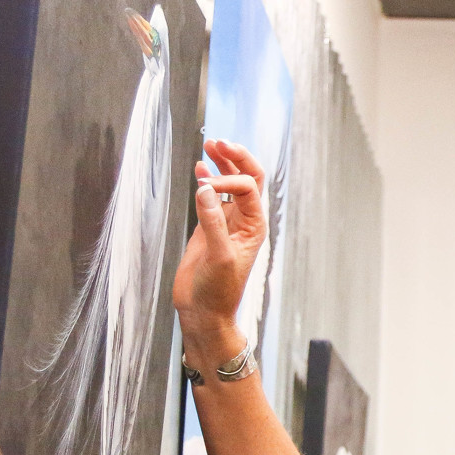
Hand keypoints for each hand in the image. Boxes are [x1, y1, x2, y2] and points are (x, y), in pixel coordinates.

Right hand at [172, 139, 266, 338]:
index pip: (248, 188)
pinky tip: (199, 169)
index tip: (204, 189)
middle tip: (219, 142)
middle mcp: (244, 221)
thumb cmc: (218, 291)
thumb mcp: (218, 257)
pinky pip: (211, 197)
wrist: (204, 312)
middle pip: (247, 179)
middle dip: (236, 158)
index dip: (227, 182)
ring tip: (210, 145)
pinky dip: (207, 180)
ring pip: (229, 185)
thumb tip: (205, 188)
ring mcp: (226, 222)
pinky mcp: (209, 228)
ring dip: (222, 164)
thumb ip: (212, 223)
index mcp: (254, 227)